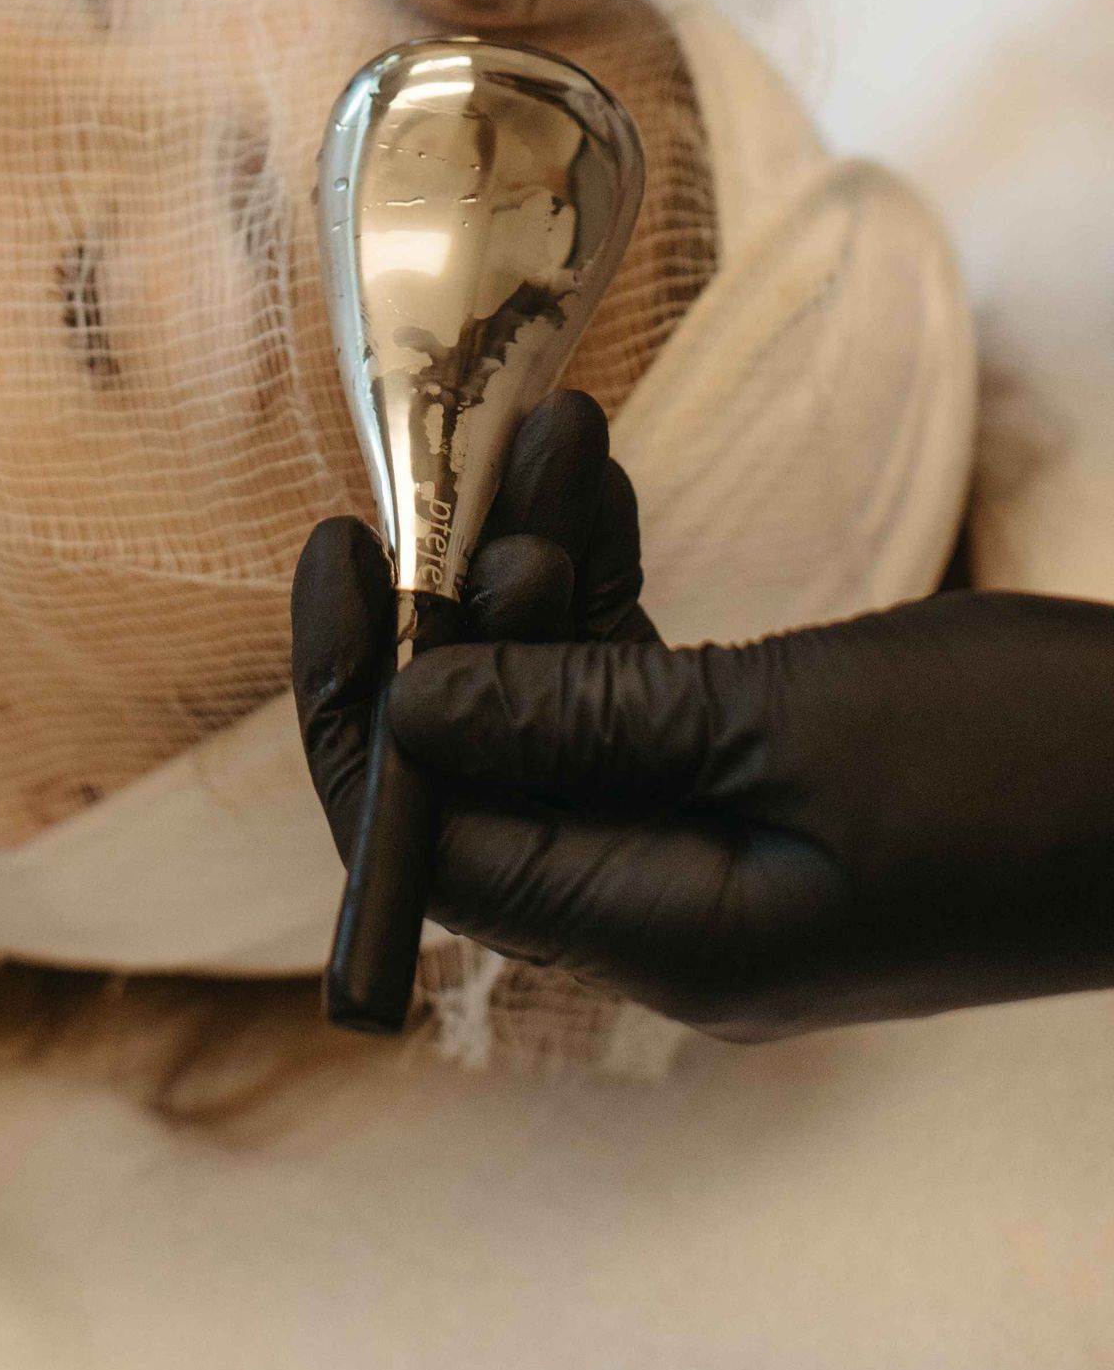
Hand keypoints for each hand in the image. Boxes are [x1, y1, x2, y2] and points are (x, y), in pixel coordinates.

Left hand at [295, 487, 1113, 1038]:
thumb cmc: (1035, 764)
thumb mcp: (791, 723)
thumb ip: (588, 720)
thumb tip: (403, 716)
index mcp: (666, 940)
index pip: (433, 841)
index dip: (354, 701)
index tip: (335, 548)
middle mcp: (671, 914)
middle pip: (490, 760)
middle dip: (468, 600)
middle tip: (485, 456)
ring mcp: (722, 851)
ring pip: (565, 702)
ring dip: (546, 567)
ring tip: (556, 429)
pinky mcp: (768, 786)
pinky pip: (642, 686)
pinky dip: (612, 586)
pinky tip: (598, 475)